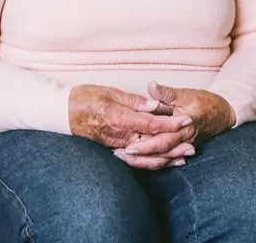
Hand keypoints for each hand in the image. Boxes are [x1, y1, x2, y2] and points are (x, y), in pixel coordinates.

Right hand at [68, 84, 192, 149]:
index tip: (187, 120)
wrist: (61, 113)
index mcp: (121, 118)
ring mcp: (117, 145)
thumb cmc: (84, 98)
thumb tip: (154, 105)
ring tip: (185, 155)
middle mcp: (120, 136)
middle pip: (153, 143)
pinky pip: (136, 159)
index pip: (152, 123)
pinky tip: (164, 161)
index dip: (171, 123)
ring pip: (147, 155)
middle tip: (194, 143)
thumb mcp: (109, 92)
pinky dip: (153, 162)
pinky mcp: (113, 150)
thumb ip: (133, 100)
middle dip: (175, 144)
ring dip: (168, 156)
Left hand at [114, 82, 235, 169]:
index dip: (146, 146)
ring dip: (144, 161)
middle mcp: (184, 140)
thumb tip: (151, 86)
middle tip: (119, 155)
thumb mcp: (185, 93)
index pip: (163, 140)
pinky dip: (153, 161)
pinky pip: (167, 158)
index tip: (128, 147)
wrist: (222, 113)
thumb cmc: (203, 101)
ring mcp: (184, 146)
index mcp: (184, 127)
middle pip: (160, 154)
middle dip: (140, 158)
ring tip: (124, 158)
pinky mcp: (182, 148)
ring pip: (163, 160)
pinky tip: (138, 162)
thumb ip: (167, 92)